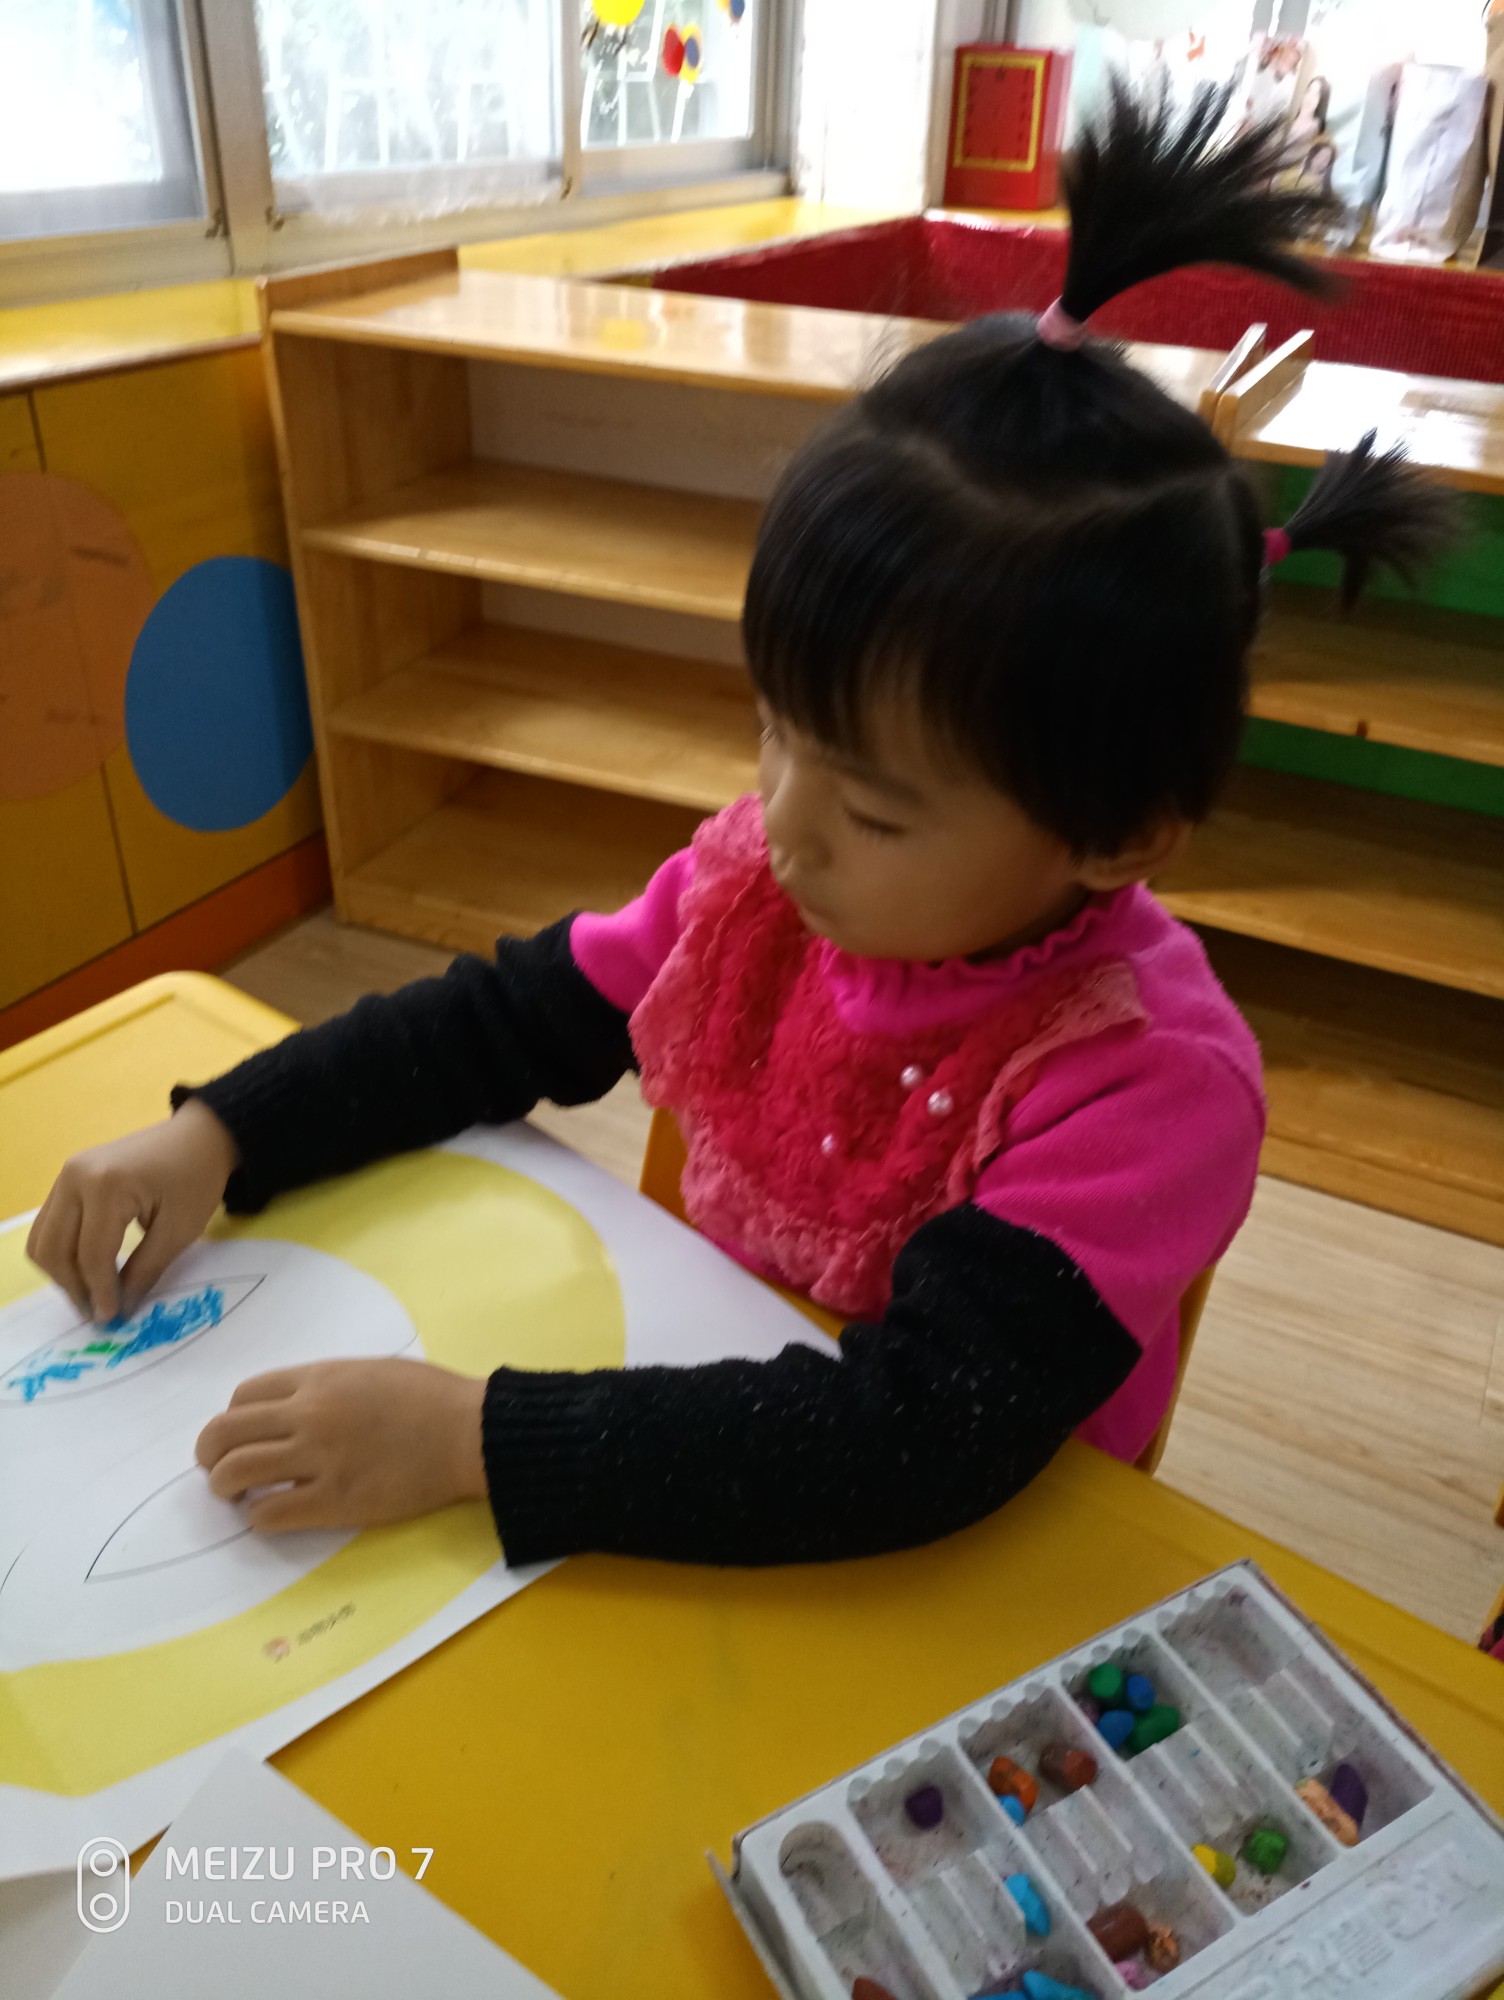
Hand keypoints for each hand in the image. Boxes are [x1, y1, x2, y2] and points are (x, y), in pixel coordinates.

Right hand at [26, 1101, 240, 1322]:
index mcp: (106, 1185)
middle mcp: (75, 1177)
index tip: (111, 1319)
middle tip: (98, 1312)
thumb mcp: (180, 1230)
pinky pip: (50, 1225)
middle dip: (73, 1287)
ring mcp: (66, 1175)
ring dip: (61, 1273)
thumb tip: (118, 1309)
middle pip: (54, 1249)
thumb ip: (145, 1270)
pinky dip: (62, 1253)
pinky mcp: (67, 1178)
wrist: (198, 1136)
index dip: (99, 1292)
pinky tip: (88, 1270)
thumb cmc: (197, 1179)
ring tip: (92, 1294)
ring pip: (43, 1240)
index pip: (91, 1254)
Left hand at [195, 1358, 488, 1530]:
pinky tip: (271, 1516)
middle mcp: (307, 1415)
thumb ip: (325, 1385)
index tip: (240, 1435)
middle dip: (210, 1453)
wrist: (469, 1432)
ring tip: (236, 1495)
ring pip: (235, 1473)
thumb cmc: (430, 1396)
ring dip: (224, 1486)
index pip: (243, 1396)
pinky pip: (269, 1514)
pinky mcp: (333, 1502)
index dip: (232, 1417)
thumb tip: (292, 1409)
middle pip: (224, 1433)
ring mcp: (318, 1459)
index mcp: (318, 1379)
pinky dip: (259, 1518)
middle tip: (217, 1469)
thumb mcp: (369, 1371)